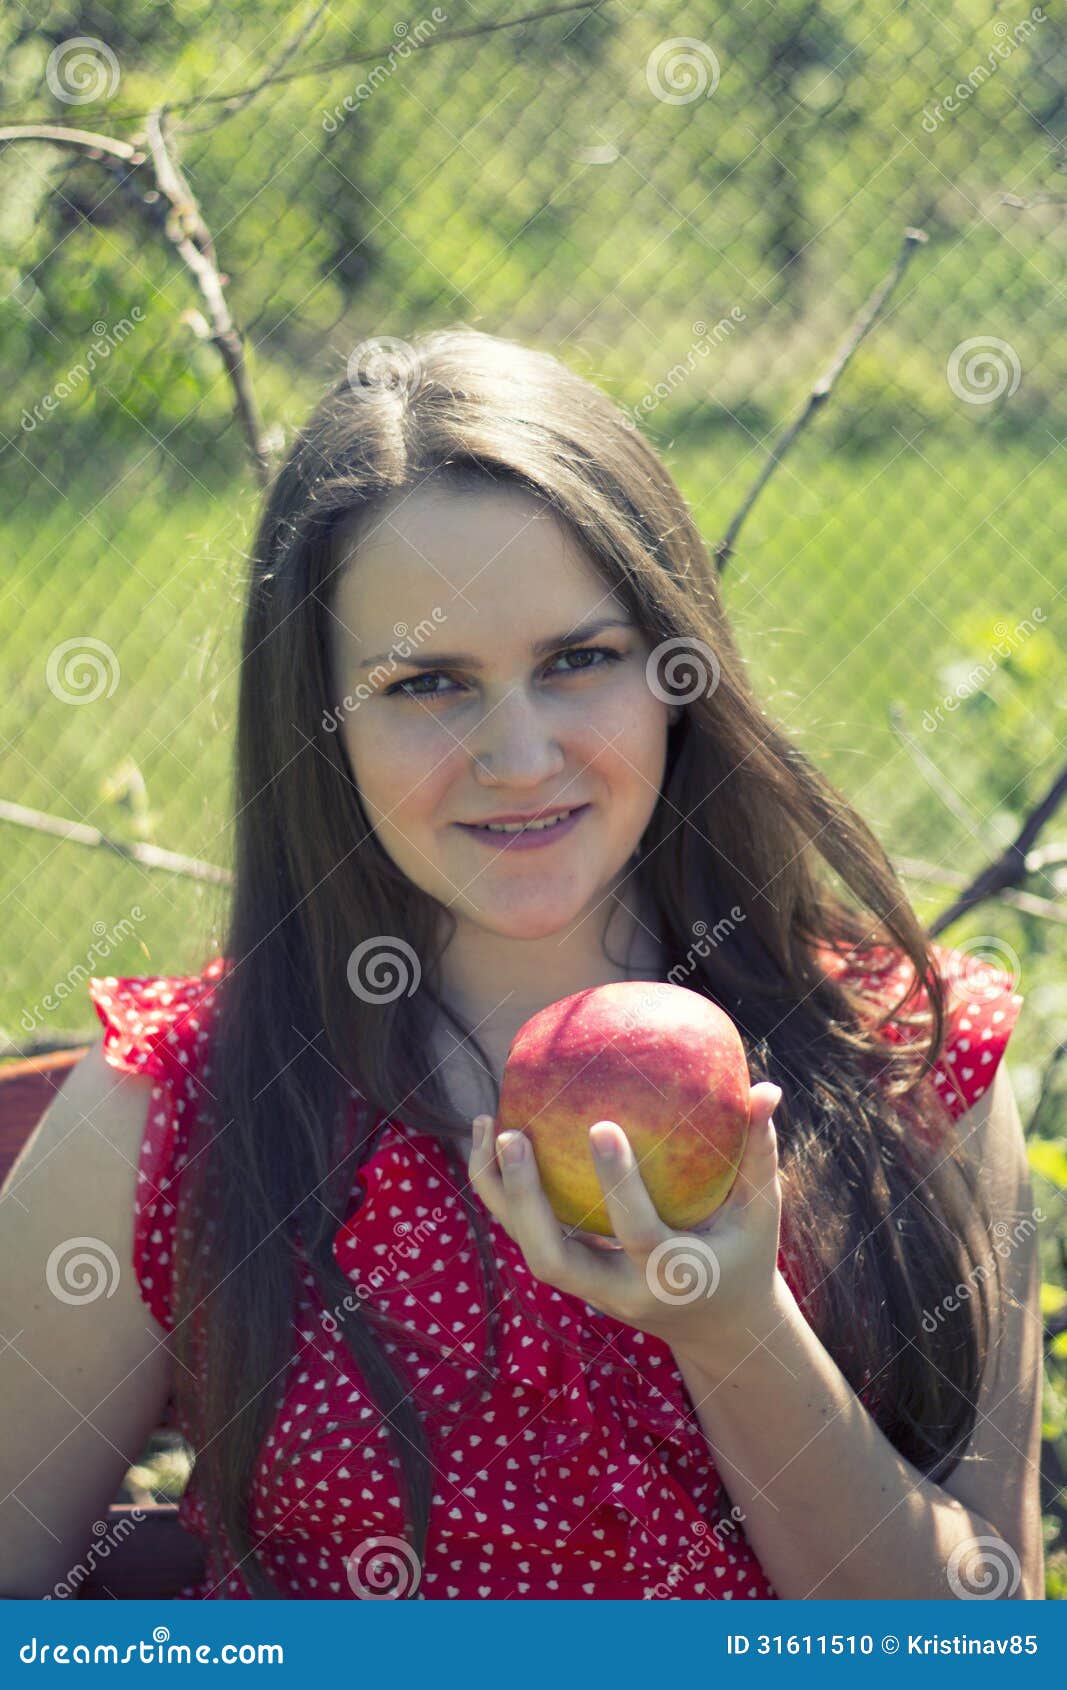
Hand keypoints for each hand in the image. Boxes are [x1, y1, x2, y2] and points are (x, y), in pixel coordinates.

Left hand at [466, 1082, 786, 1370]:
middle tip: (513, 1134)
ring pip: (530, 1249)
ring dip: (500, 1192)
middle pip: (553, 1258)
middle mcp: (619, 1290)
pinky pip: (530, 1234)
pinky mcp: (576, 1277)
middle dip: (526, 1200)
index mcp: (669, 1274)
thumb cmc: (743, 1255)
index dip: (616, 1183)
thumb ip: (758, 1153)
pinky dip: (507, 1191)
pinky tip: (496, 1136)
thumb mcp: (760, 1212)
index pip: (635, 1231)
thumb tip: (766, 1088)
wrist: (718, 1327)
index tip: (599, 1124)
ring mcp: (590, 1289)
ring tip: (487, 1124)